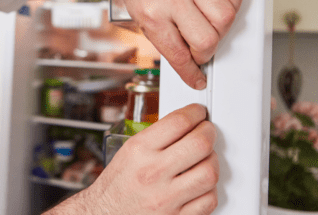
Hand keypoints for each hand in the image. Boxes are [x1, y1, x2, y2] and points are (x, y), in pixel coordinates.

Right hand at [83, 104, 217, 214]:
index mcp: (139, 150)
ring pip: (209, 172)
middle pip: (200, 143)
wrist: (105, 214)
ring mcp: (166, 197)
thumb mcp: (128, 152)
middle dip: (209, 132)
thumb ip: (156, 137)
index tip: (199, 113)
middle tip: (207, 131)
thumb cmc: (116, 185)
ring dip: (212, 161)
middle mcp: (153, 172)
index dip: (195, 113)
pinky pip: (208, 199)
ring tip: (205, 158)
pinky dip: (209, 189)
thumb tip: (184, 124)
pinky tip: (200, 183)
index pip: (178, 122)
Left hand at [109, 0, 242, 88]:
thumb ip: (164, 40)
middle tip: (200, 50)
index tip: (197, 78)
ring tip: (209, 28)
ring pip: (225, 17)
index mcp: (153, 15)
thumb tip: (188, 63)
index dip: (191, 72)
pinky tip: (220, 7)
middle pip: (207, 39)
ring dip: (221, 31)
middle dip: (206, 53)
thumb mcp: (141, 19)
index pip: (179, 55)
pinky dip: (233, 3)